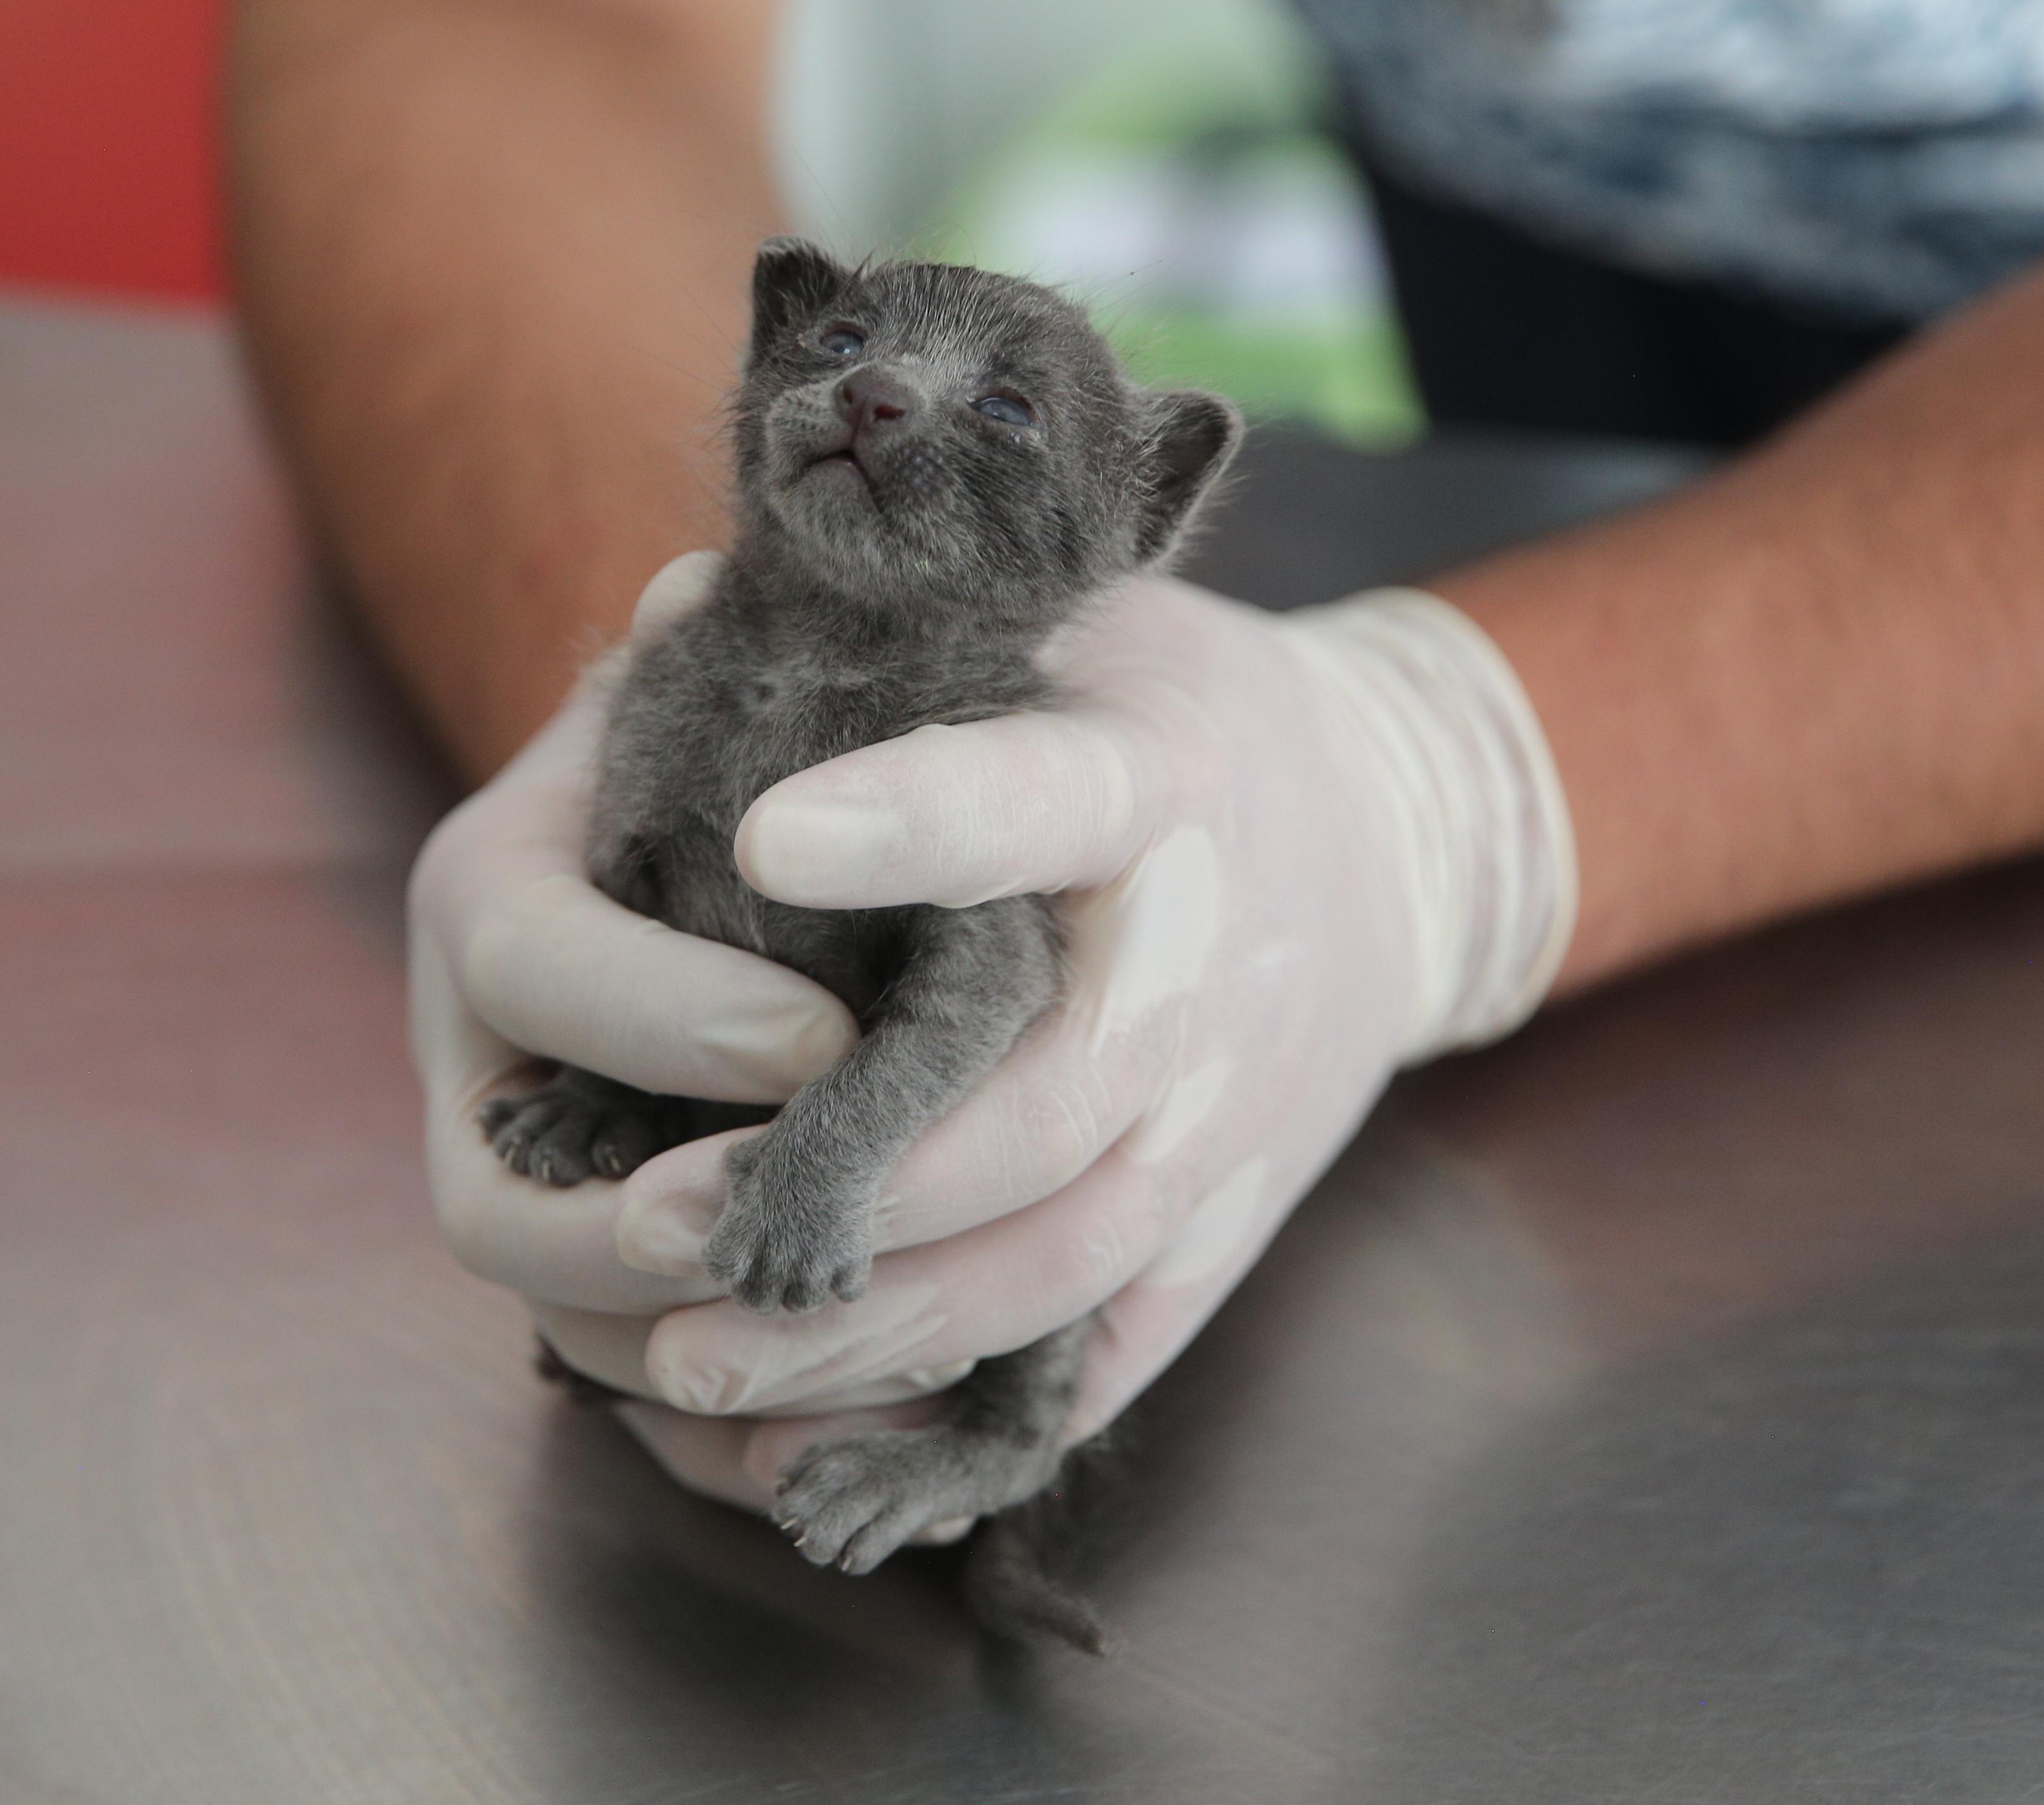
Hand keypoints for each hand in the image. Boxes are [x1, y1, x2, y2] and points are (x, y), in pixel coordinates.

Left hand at [411, 558, 1573, 1518]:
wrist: (1389, 836)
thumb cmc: (1167, 713)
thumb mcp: (1074, 613)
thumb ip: (902, 622)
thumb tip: (672, 595)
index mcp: (1161, 775)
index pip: (1042, 796)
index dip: (916, 820)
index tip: (765, 836)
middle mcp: (1204, 969)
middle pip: (1035, 1116)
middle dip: (849, 1186)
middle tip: (654, 1222)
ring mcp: (1225, 1122)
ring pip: (1053, 1266)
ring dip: (873, 1331)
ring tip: (690, 1354)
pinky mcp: (1224, 1230)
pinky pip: (1097, 1360)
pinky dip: (959, 1420)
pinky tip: (805, 1447)